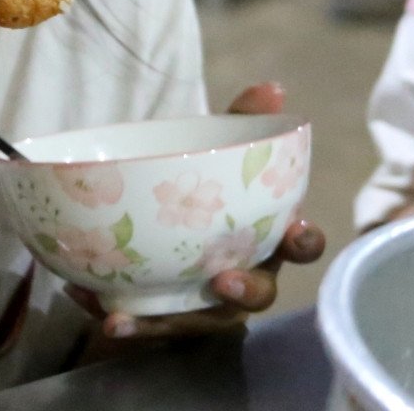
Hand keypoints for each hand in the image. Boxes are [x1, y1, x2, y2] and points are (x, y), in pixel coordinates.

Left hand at [67, 83, 325, 344]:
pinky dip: (132, 322)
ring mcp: (211, 305)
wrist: (169, 224)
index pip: (303, 244)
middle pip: (260, 295)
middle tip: (224, 281)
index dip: (306, 241)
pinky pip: (155, 324)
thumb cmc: (211, 191)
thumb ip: (242, 123)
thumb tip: (273, 89)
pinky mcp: (176, 317)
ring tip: (130, 317)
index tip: (296, 229)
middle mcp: (247, 276)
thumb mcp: (220, 151)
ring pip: (202, 321)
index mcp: (269, 236)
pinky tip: (107, 317)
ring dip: (173, 322)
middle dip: (246, 292)